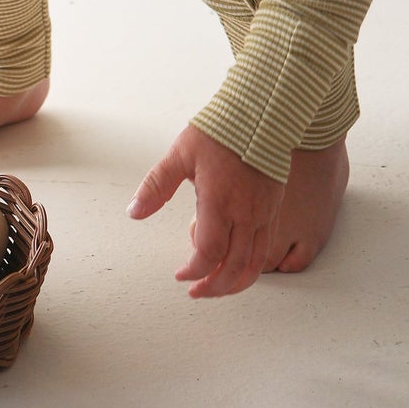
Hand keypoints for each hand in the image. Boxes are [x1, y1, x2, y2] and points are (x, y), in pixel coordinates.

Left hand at [128, 124, 284, 297]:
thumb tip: (134, 212)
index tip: (181, 275)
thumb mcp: (180, 155)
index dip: (194, 271)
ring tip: (217, 288)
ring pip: (255, 264)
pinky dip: (252, 267)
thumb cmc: (220, 132)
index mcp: (219, 202)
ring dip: (235, 283)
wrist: (261, 115)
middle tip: (197, 292)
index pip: (208, 253)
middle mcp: (246, 214)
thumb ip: (156, 186)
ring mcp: (264, 214)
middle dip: (214, 286)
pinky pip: (266, 249)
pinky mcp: (274, 210)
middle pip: (234, 267)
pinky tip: (237, 266)